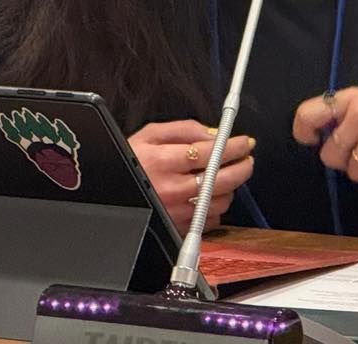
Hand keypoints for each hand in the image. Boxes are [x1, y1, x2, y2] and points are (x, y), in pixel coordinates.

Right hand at [127, 119, 254, 234]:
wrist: (111, 192)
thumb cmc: (131, 161)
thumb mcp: (150, 134)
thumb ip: (184, 129)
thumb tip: (214, 134)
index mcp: (164, 161)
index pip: (210, 152)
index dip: (233, 146)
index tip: (245, 142)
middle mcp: (171, 188)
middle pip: (221, 179)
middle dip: (242, 167)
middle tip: (246, 159)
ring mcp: (176, 211)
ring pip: (220, 201)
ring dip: (230, 187)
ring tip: (226, 175)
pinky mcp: (178, 227)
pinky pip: (210, 219)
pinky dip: (216, 206)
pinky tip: (210, 195)